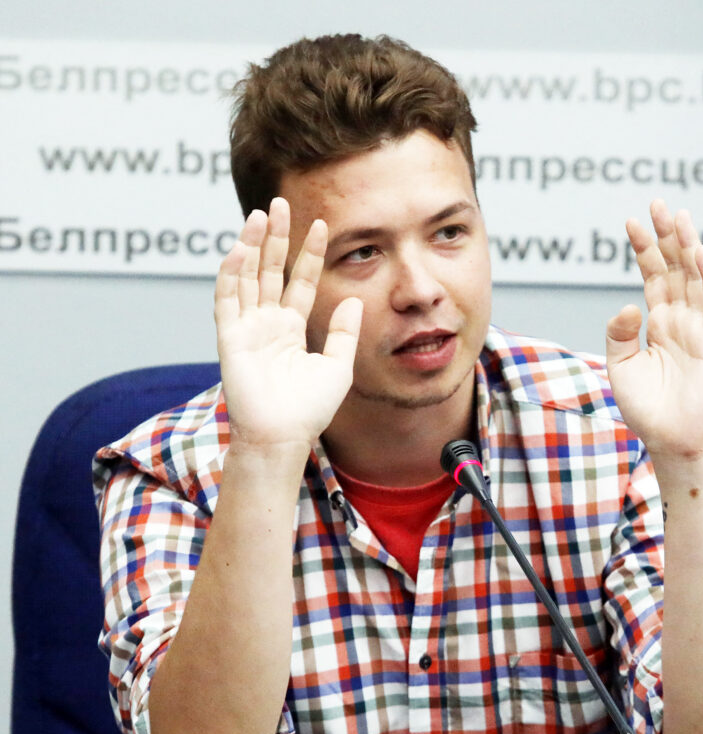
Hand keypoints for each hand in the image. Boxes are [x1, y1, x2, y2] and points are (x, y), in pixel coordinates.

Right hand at [214, 199, 362, 450]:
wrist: (284, 436)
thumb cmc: (310, 409)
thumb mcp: (338, 366)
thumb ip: (343, 332)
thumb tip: (351, 299)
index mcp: (291, 329)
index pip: (298, 281)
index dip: (308, 254)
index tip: (321, 225)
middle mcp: (267, 323)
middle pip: (270, 271)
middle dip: (276, 238)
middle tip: (280, 204)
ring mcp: (246, 329)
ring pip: (246, 278)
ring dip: (251, 247)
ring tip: (260, 215)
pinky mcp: (229, 339)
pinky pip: (227, 301)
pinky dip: (230, 275)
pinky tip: (239, 250)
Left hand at [606, 199, 702, 459]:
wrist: (671, 439)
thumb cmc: (645, 408)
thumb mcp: (620, 367)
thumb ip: (619, 335)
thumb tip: (627, 303)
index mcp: (655, 323)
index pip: (651, 276)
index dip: (643, 249)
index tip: (630, 222)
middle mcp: (677, 320)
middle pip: (674, 268)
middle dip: (666, 236)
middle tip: (658, 203)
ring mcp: (698, 328)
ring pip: (695, 278)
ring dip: (688, 247)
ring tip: (678, 216)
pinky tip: (698, 255)